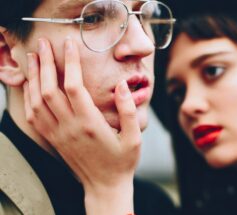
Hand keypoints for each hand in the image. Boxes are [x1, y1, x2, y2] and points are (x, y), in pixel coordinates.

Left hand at [23, 37, 139, 213]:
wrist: (104, 186)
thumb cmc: (121, 162)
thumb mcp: (134, 138)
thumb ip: (128, 110)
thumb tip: (122, 85)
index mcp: (90, 124)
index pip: (74, 86)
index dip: (70, 62)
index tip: (70, 44)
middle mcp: (70, 128)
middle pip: (50, 89)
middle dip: (45, 63)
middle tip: (44, 44)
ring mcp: (58, 134)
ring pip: (37, 101)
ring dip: (33, 78)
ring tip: (33, 58)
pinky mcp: (53, 140)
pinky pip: (34, 116)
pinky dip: (29, 98)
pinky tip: (31, 85)